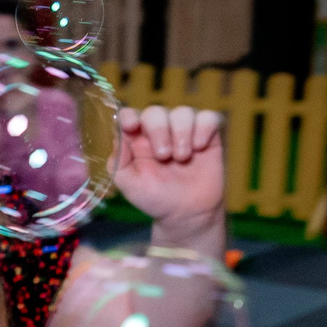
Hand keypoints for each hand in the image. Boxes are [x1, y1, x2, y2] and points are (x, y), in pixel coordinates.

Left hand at [111, 106, 224, 246]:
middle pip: (155, 112)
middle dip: (158, 131)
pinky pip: (209, 118)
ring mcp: (184, 130)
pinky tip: (199, 148)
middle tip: (164, 156)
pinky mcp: (208, 134)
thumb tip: (118, 136)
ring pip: (183, 112)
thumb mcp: (129, 185)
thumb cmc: (156, 198)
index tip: (131, 126)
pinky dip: (204, 129)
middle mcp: (160, 130)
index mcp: (137, 140)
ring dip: (181, 133)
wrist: (188, 214)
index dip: (129, 116)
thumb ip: (118, 162)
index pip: (129, 115)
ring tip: (182, 158)